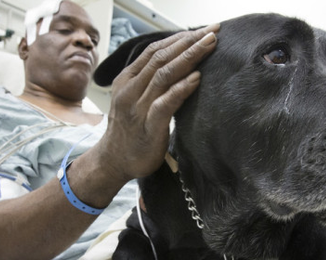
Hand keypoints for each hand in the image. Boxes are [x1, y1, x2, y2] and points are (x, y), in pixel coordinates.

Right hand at [98, 24, 219, 182]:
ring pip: (164, 75)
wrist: (113, 162)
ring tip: (210, 45)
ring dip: (189, 58)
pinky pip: (165, 103)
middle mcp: (130, 90)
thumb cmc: (130, 130)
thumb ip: (149, 82)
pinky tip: (197, 78)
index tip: (201, 30)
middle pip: (161, 58)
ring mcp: (138, 108)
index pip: (154, 51)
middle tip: (212, 31)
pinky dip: (181, 89)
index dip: (178, 38)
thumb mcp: (133, 99)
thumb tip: (178, 64)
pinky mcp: (148, 127)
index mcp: (126, 80)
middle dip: (188, 42)